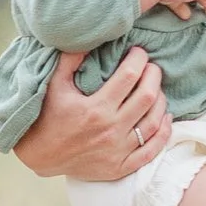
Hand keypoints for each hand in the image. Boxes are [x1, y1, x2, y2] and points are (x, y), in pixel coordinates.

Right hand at [13, 43, 169, 182]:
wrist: (39, 156)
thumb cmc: (47, 117)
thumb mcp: (54, 85)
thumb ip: (70, 60)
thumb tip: (88, 38)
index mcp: (96, 108)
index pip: (129, 76)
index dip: (138, 59)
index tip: (138, 52)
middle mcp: (110, 129)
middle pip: (147, 96)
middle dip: (154, 76)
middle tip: (151, 67)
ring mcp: (117, 151)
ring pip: (153, 122)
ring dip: (161, 101)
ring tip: (156, 88)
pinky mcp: (120, 167)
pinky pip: (151, 151)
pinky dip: (163, 133)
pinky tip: (166, 118)